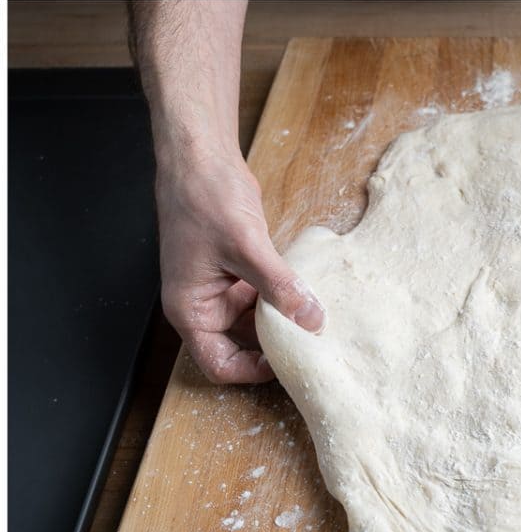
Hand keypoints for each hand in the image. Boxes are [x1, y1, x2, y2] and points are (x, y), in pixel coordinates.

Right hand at [154, 147, 322, 383]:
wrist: (201, 160)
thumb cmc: (204, 200)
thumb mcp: (246, 246)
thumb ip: (279, 285)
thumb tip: (310, 319)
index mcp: (190, 309)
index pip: (218, 363)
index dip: (251, 371)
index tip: (289, 365)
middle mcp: (204, 303)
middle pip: (240, 344)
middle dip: (275, 346)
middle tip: (315, 346)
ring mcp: (222, 286)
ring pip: (257, 319)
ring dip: (284, 320)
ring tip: (318, 321)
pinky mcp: (240, 268)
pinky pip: (264, 294)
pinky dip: (285, 296)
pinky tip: (311, 293)